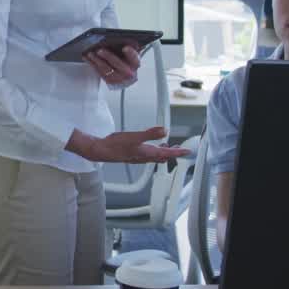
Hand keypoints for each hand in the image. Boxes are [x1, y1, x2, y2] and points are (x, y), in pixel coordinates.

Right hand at [67, 126, 190, 163]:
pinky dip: (153, 151)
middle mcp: (144, 157)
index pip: (167, 154)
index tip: (187, 151)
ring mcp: (138, 156)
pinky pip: (147, 154)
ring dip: (163, 152)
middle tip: (180, 150)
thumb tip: (164, 131)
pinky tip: (149, 146)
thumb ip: (150, 134)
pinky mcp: (132, 154)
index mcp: (147, 153)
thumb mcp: (134, 137)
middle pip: (163, 157)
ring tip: (167, 147)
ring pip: (155, 156)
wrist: (101, 151)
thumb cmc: (116, 145)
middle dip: (172, 153)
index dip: (178, 152)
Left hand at [84, 45, 139, 85]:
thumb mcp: (128, 53)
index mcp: (135, 63)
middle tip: (100, 50)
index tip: (125, 47)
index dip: (130, 53)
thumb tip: (116, 38)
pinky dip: (92, 64)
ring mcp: (119, 78)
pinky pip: (99, 72)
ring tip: (90, 53)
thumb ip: (126, 46)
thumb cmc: (125, 60)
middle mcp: (129, 73)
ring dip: (97, 60)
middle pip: (118, 64)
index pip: (134, 58)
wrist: (124, 75)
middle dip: (108, 56)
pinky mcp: (110, 81)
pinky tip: (87, 58)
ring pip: (106, 69)